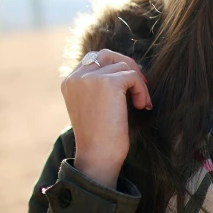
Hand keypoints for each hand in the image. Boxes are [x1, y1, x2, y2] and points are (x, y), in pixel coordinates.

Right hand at [60, 49, 151, 187]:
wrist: (98, 157)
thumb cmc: (100, 137)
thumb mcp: (94, 105)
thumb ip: (101, 85)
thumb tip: (129, 66)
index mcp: (69, 82)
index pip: (95, 59)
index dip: (116, 68)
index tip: (131, 85)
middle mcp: (76, 77)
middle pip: (108, 55)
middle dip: (128, 67)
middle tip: (141, 86)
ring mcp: (90, 78)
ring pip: (124, 66)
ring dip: (138, 84)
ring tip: (140, 105)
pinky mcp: (107, 82)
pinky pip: (133, 76)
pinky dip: (142, 90)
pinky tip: (141, 106)